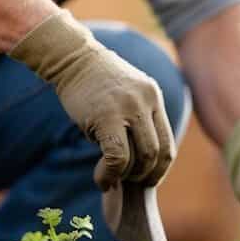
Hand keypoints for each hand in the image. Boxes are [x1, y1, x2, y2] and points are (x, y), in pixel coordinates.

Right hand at [10, 10, 174, 189]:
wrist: (71, 58)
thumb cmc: (94, 83)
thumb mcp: (126, 96)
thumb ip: (137, 121)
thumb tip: (140, 163)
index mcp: (154, 98)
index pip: (168, 143)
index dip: (160, 169)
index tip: (147, 179)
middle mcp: (147, 102)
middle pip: (158, 153)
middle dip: (146, 176)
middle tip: (129, 182)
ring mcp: (129, 108)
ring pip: (141, 158)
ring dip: (127, 177)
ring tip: (111, 178)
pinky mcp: (107, 116)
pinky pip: (117, 156)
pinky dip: (110, 174)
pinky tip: (101, 179)